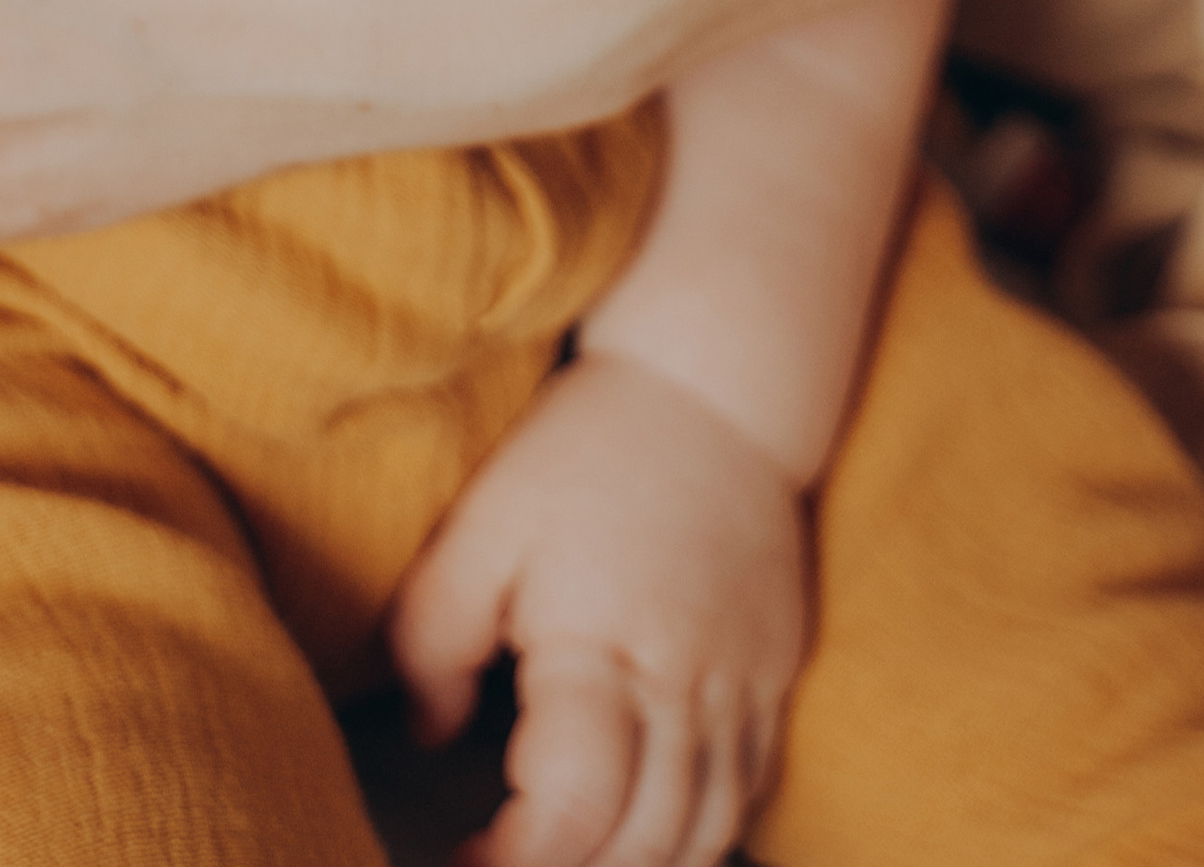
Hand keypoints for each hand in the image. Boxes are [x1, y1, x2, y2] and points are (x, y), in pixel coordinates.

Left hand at [387, 351, 808, 866]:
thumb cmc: (585, 449)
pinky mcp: (775, 678)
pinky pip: (749, 796)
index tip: (462, 856)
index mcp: (601, 642)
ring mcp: (743, 687)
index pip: (573, 806)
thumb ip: (434, 632)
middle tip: (503, 859)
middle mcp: (685, 681)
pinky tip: (643, 829)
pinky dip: (697, 838)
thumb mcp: (484, 519)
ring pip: (705, 837)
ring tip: (570, 854)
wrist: (715, 385)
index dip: (514, 860)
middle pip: (641, 843)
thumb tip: (428, 733)